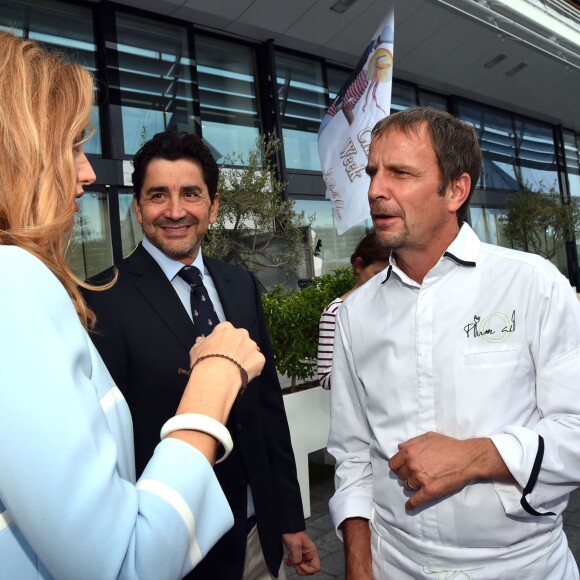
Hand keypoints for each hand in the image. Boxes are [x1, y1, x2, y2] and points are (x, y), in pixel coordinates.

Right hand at [189, 322, 264, 382]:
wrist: (217, 377)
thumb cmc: (204, 361)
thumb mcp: (195, 350)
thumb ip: (201, 343)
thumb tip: (201, 340)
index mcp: (225, 328)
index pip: (226, 330)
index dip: (223, 341)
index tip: (220, 349)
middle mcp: (241, 334)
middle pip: (240, 338)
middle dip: (237, 347)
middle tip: (230, 360)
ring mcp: (252, 346)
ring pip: (250, 350)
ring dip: (245, 357)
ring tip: (236, 369)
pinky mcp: (260, 358)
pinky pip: (257, 362)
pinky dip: (252, 368)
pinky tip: (243, 375)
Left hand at [282, 531, 320, 575]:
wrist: (286, 527)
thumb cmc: (293, 531)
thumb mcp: (295, 545)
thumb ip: (297, 558)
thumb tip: (297, 565)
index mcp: (312, 551)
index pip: (316, 567)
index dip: (308, 569)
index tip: (301, 565)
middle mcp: (308, 553)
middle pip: (309, 568)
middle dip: (301, 569)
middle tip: (295, 565)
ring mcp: (303, 554)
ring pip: (301, 566)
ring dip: (294, 565)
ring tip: (290, 559)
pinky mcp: (297, 553)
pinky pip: (295, 563)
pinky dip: (291, 563)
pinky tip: (287, 559)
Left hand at [388, 431, 513, 510]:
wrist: (467, 458)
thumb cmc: (448, 445)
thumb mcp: (428, 437)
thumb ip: (411, 442)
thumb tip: (400, 448)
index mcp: (410, 452)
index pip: (393, 464)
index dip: (398, 466)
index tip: (402, 468)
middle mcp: (412, 466)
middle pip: (400, 475)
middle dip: (405, 475)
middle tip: (414, 474)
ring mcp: (420, 479)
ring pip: (407, 486)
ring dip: (411, 485)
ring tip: (419, 483)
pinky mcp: (430, 491)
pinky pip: (416, 500)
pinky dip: (411, 504)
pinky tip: (409, 506)